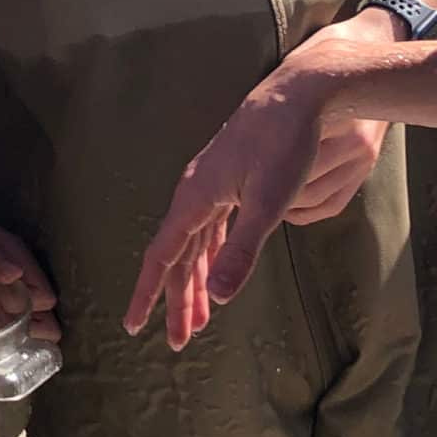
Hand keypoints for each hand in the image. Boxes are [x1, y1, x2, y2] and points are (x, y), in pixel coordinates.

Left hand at [0, 195, 59, 339]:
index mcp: (19, 260)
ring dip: (17, 338)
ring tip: (3, 350)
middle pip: (41, 316)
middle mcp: (15, 281)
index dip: (35, 310)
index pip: (43, 296)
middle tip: (11, 339)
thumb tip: (15, 275)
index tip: (14, 314)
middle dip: (33, 330)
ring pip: (22, 324)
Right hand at [124, 22, 388, 350]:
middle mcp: (196, 194)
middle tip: (180, 341)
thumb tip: (220, 298)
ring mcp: (211, 186)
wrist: (299, 95)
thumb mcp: (269, 202)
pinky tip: (216, 269)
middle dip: (177, 300)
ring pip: (194, 244)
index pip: (163, 257)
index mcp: (195, 199)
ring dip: (195, 282)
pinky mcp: (229, 180)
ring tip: (199, 319)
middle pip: (178, 257)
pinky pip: (210, 229)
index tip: (136, 327)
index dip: (149, 294)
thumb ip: (242, 252)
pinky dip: (210, 256)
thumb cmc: (285, 143)